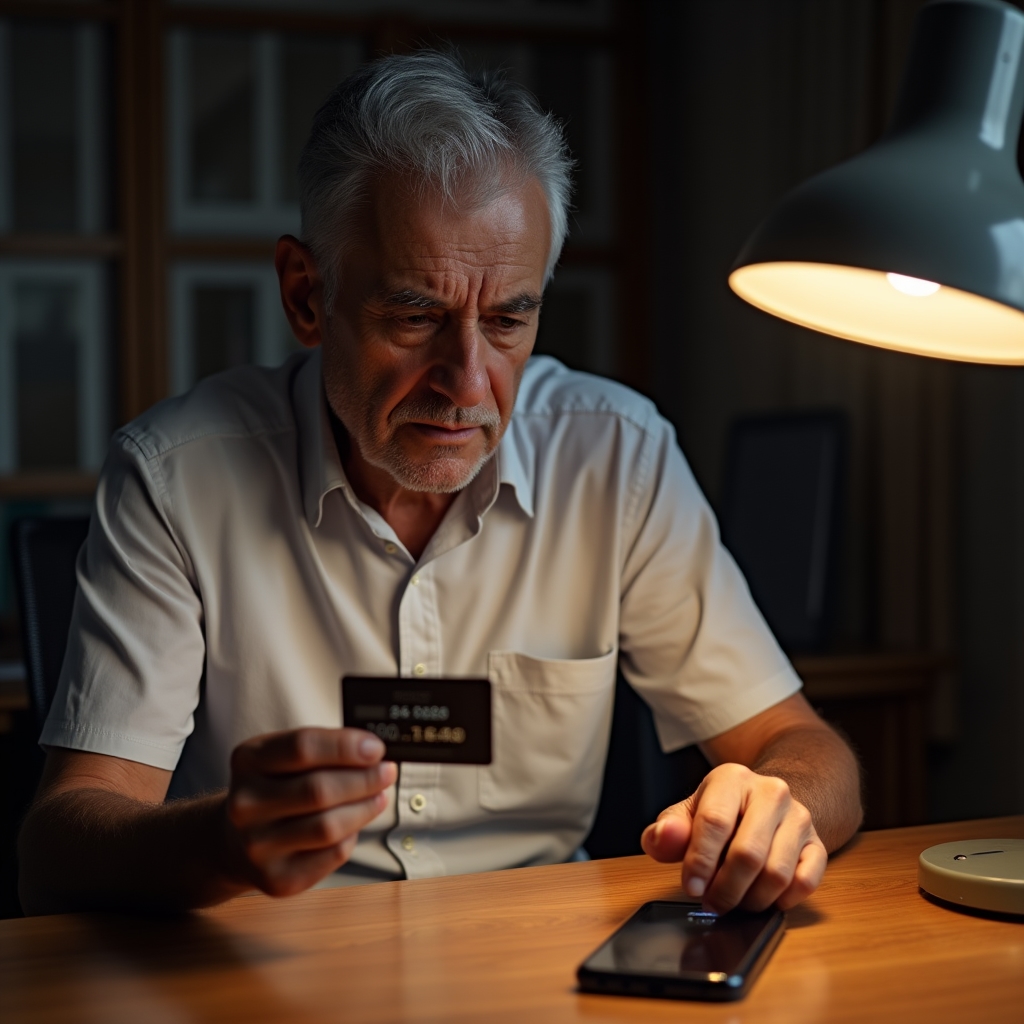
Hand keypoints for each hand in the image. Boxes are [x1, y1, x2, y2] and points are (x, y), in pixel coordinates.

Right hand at [222, 727, 396, 896]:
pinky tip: (354, 824)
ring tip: (379, 796)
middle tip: (387, 771)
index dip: (345, 747)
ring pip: (329, 826)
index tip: (376, 748)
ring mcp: (257, 846)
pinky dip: (352, 835)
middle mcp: (245, 804)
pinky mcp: (276, 879)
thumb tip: (373, 751)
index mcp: (248, 761)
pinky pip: (332, 854)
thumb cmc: (275, 788)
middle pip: (319, 790)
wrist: (236, 841)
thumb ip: (324, 749)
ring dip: (365, 808)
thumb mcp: (284, 757)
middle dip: (364, 780)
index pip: (302, 747)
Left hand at [641, 763, 826, 912]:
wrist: (764, 803)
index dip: (700, 861)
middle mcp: (771, 792)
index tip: (692, 887)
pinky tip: (764, 898)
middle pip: (748, 853)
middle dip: (726, 888)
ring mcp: (799, 817)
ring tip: (734, 901)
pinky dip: (782, 900)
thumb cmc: (720, 813)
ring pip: (777, 874)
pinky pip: (805, 883)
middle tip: (712, 902)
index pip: (715, 822)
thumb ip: (667, 830)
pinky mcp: (817, 843)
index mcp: (732, 778)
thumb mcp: (687, 815)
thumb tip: (666, 837)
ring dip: (751, 899)